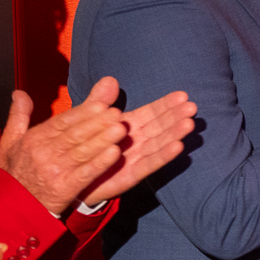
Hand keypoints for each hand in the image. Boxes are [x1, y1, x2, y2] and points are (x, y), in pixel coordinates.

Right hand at [0, 78, 130, 217]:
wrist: (13, 206)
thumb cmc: (16, 170)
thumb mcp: (11, 142)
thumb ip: (19, 116)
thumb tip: (20, 93)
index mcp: (34, 139)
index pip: (62, 121)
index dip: (83, 112)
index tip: (102, 103)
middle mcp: (43, 153)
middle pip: (75, 135)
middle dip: (98, 123)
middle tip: (117, 113)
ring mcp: (54, 171)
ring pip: (82, 152)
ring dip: (102, 140)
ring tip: (121, 129)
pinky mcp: (64, 189)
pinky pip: (85, 174)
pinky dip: (100, 164)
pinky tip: (115, 154)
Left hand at [76, 88, 196, 206]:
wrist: (67, 179)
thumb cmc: (83, 147)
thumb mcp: (89, 120)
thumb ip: (100, 101)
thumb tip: (110, 79)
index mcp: (128, 126)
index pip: (152, 113)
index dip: (167, 105)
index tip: (182, 95)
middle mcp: (136, 142)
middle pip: (160, 127)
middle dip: (176, 117)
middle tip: (191, 107)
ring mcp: (135, 159)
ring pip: (159, 144)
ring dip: (174, 135)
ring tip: (189, 124)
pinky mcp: (131, 176)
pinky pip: (148, 164)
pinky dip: (163, 156)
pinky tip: (178, 146)